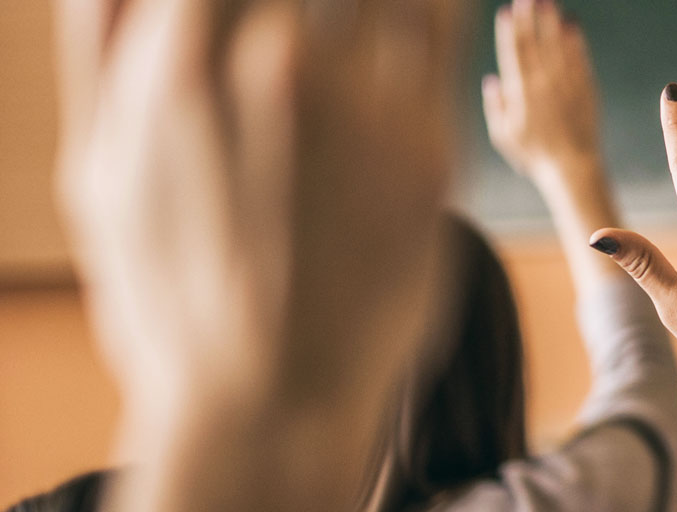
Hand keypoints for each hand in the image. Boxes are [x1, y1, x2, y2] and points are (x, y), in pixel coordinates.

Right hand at [55, 0, 462, 508]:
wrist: (267, 403)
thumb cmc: (172, 296)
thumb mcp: (101, 177)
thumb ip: (106, 58)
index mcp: (178, 69)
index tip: (240, 1)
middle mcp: (274, 69)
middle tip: (302, 21)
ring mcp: (361, 108)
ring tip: (363, 7)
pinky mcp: (428, 146)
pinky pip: (442, 21)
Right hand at [482, 0, 601, 178]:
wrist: (572, 167)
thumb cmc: (534, 155)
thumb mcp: (503, 135)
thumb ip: (495, 106)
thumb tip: (492, 79)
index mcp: (520, 94)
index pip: (513, 55)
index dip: (509, 31)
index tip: (506, 11)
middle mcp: (543, 85)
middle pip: (535, 44)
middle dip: (530, 17)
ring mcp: (566, 86)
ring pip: (557, 47)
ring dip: (552, 22)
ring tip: (549, 2)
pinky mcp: (586, 89)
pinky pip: (580, 60)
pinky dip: (576, 42)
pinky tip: (573, 24)